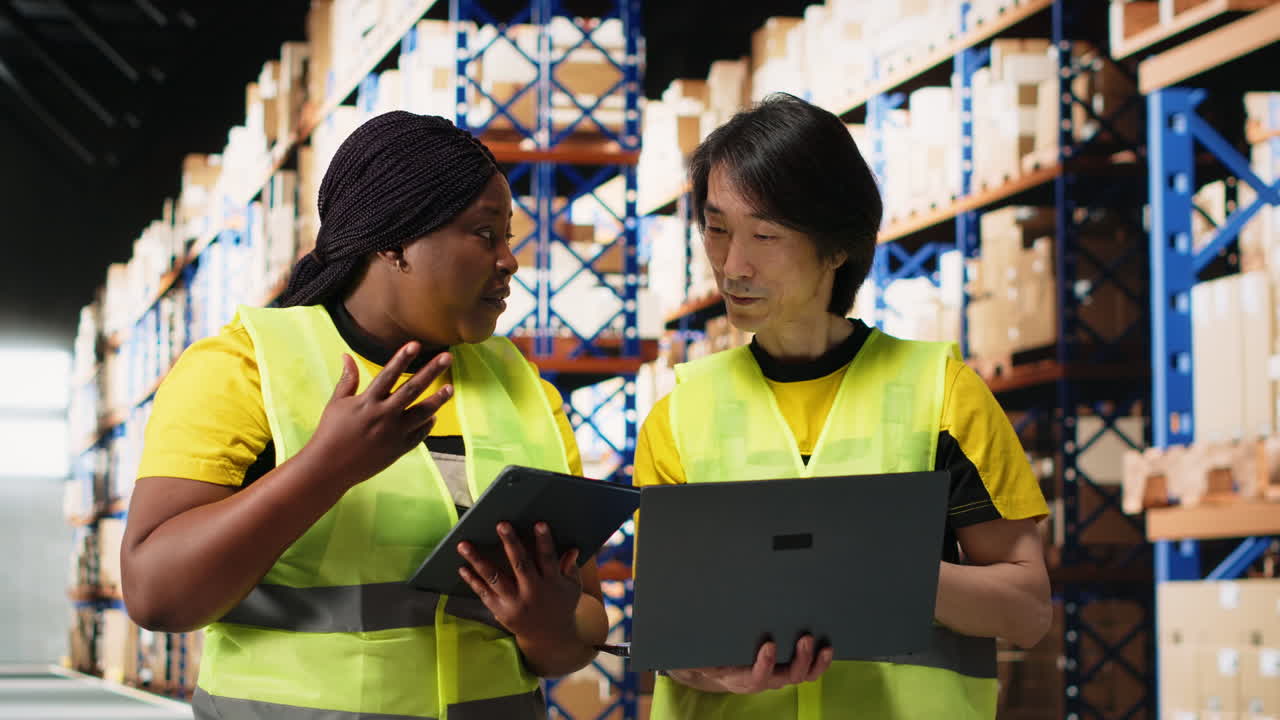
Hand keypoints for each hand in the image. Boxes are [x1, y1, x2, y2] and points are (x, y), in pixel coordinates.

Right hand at [304, 343, 452, 487]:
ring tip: (450, 388)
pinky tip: (434, 416)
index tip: (416, 344)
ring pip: (422, 413)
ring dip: (438, 400)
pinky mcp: (398, 449)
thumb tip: (347, 355)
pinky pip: (419, 434)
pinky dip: (427, 424)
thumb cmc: (330, 433)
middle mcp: (383, 415)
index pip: (388, 375)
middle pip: (412, 389)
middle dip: (431, 372)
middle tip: (447, 357)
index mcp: (367, 402)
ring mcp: (393, 433)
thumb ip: (347, 380)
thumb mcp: (337, 403)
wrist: (330, 468)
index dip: (402, 358)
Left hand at [457, 522, 582, 642]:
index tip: (539, 524)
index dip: (544, 541)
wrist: (549, 638)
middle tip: (501, 524)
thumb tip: (572, 549)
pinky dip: (472, 581)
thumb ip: (570, 568)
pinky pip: (484, 594)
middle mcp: (532, 593)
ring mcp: (515, 603)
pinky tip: (462, 568)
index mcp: (552, 583)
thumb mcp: (572, 588)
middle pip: (520, 565)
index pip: (548, 559)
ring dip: (477, 561)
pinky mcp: (501, 611)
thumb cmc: (561, 605)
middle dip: (511, 543)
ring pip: (494, 578)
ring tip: (463, 545)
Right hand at [670, 636, 833, 694]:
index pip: (756, 678)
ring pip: (802, 676)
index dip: (764, 665)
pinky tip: (827, 646)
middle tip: (805, 638)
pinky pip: (808, 670)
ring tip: (822, 645)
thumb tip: (692, 640)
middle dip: (799, 660)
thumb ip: (701, 654)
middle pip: (787, 678)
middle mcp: (763, 680)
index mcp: (740, 678)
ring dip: (815, 662)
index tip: (769, 644)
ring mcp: (778, 675)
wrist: (717, 668)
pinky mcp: (788, 668)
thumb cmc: (711, 658)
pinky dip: (819, 661)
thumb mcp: (702, 656)